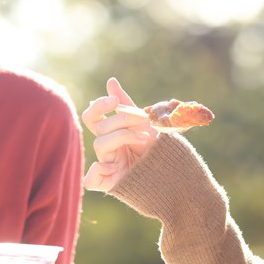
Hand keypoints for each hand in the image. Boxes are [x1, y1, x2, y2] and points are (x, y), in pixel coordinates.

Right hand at [81, 77, 156, 192]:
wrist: (172, 171)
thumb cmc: (154, 147)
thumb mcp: (142, 123)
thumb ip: (125, 104)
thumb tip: (110, 81)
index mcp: (110, 133)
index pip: (91, 116)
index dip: (99, 106)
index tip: (115, 100)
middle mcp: (106, 148)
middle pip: (99, 128)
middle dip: (122, 119)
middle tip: (143, 119)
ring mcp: (107, 165)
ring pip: (100, 145)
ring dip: (123, 136)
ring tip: (145, 138)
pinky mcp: (110, 183)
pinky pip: (91, 180)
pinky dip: (96, 172)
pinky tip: (114, 167)